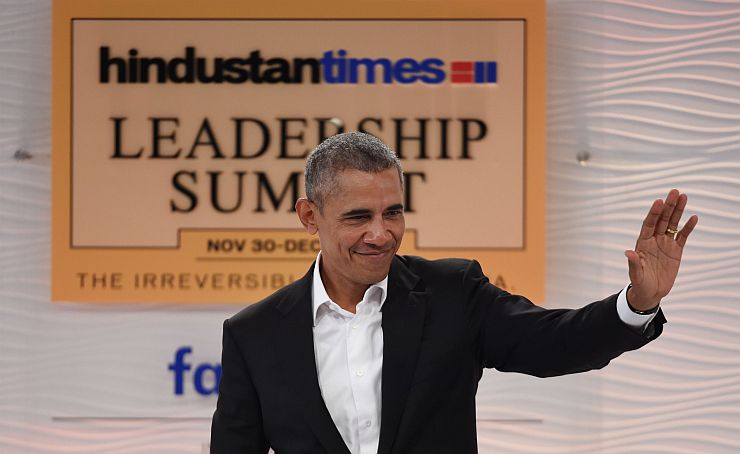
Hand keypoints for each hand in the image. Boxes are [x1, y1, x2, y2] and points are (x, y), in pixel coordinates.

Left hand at [625, 189, 697, 310]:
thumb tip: (628, 252)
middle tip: (674, 192)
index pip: (648, 225)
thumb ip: (634, 263)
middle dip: (668, 206)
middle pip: (662, 220)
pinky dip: (688, 227)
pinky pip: (682, 236)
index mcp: (643, 243)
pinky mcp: (676, 251)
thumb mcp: (636, 274)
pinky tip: (693, 217)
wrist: (650, 293)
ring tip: (683, 197)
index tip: (658, 202)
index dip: (653, 214)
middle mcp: (654, 240)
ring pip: (673, 224)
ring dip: (678, 211)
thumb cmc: (640, 283)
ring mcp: (665, 244)